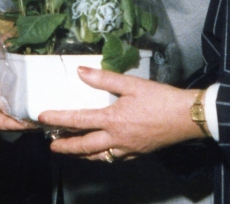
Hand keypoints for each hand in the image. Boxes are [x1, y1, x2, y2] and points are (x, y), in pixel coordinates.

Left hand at [38, 67, 202, 160]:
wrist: (187, 118)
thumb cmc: (160, 99)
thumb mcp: (132, 84)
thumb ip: (104, 78)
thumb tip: (80, 72)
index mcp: (113, 120)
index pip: (78, 120)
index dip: (58, 120)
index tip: (42, 118)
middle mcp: (117, 139)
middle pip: (84, 146)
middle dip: (65, 147)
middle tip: (51, 146)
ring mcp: (127, 149)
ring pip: (98, 156)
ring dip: (81, 154)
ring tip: (70, 151)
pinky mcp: (138, 153)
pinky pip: (114, 159)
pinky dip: (102, 157)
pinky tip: (100, 153)